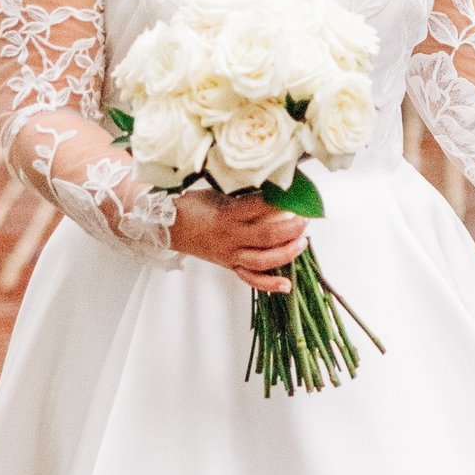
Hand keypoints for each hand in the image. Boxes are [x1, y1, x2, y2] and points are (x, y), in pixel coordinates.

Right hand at [172, 187, 307, 295]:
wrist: (167, 227)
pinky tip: (287, 285)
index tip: (297, 194)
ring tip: (303, 242)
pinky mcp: (229, 265)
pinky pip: (251, 278)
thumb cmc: (192, 207)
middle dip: (292, 228)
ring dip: (287, 253)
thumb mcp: (217, 194)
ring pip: (263, 260)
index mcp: (227, 215)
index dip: (281, 200)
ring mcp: (230, 255)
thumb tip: (273, 189)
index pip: (260, 207)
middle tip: (307, 218)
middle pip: (267, 235)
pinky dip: (269, 284)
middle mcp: (230, 237)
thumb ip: (243, 196)